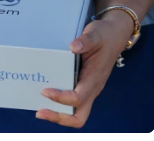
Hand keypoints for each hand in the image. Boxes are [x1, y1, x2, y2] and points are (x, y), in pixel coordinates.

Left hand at [36, 12, 132, 127]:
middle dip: (59, 118)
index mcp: (94, 79)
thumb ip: (86, 40)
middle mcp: (91, 89)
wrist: (115, 35)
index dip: (61, 98)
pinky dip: (58, 104)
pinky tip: (43, 95)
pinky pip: (72, 102)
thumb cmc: (104, 36)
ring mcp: (88, 89)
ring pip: (76, 112)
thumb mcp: (96, 34)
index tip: (44, 90)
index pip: (78, 98)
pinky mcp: (83, 86)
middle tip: (40, 112)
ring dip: (58, 113)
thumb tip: (73, 47)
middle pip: (79, 117)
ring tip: (38, 108)